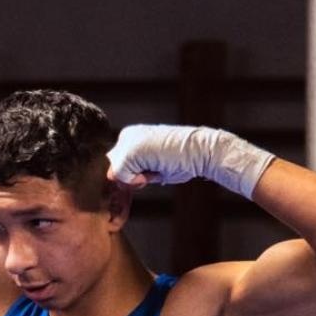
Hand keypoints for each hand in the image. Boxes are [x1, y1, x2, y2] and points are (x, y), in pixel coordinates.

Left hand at [107, 124, 275, 198]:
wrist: (204, 151)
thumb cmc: (182, 160)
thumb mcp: (152, 166)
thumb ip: (131, 171)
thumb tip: (111, 178)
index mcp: (131, 136)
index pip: (117, 166)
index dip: (133, 176)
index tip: (154, 168)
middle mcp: (127, 135)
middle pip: (114, 170)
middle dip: (132, 177)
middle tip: (157, 167)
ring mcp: (128, 141)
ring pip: (116, 174)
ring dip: (136, 178)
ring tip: (158, 166)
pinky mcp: (131, 150)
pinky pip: (121, 176)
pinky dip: (136, 180)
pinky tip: (156, 167)